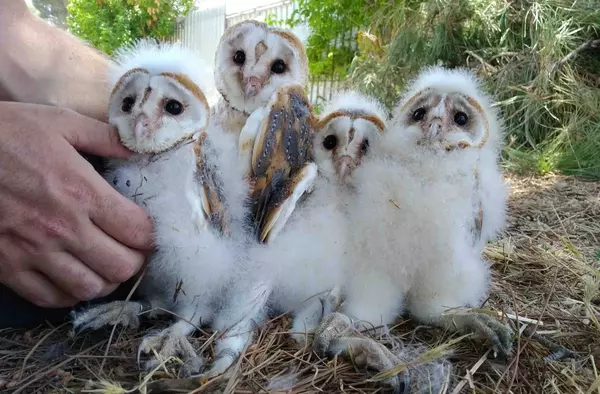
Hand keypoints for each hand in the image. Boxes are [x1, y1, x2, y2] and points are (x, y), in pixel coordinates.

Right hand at [0, 102, 153, 307]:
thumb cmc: (6, 134)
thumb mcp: (60, 123)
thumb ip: (106, 137)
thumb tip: (138, 148)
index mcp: (82, 192)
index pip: (138, 231)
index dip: (150, 235)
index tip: (146, 231)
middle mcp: (63, 228)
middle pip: (121, 266)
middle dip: (135, 260)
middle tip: (131, 251)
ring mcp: (34, 252)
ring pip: (89, 288)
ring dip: (105, 280)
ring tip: (105, 266)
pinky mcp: (8, 267)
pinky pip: (49, 298)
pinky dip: (69, 294)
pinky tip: (73, 277)